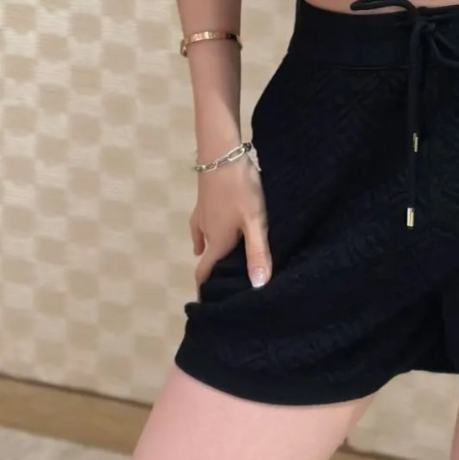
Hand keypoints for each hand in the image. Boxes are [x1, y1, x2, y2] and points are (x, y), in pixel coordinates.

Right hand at [191, 155, 271, 290]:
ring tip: (226, 261)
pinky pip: (200, 226)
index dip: (205, 291)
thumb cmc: (240, 190)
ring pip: (205, 242)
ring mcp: (202, 216)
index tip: (209, 305)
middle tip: (229, 283)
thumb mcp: (254, 221)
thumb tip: (258, 287)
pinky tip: (206, 235)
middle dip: (214, 273)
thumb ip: (257, 252)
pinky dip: (203, 236)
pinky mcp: (203, 202)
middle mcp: (206, 233)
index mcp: (217, 242)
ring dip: (213, 253)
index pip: (204, 274)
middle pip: (207, 260)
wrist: (221, 154)